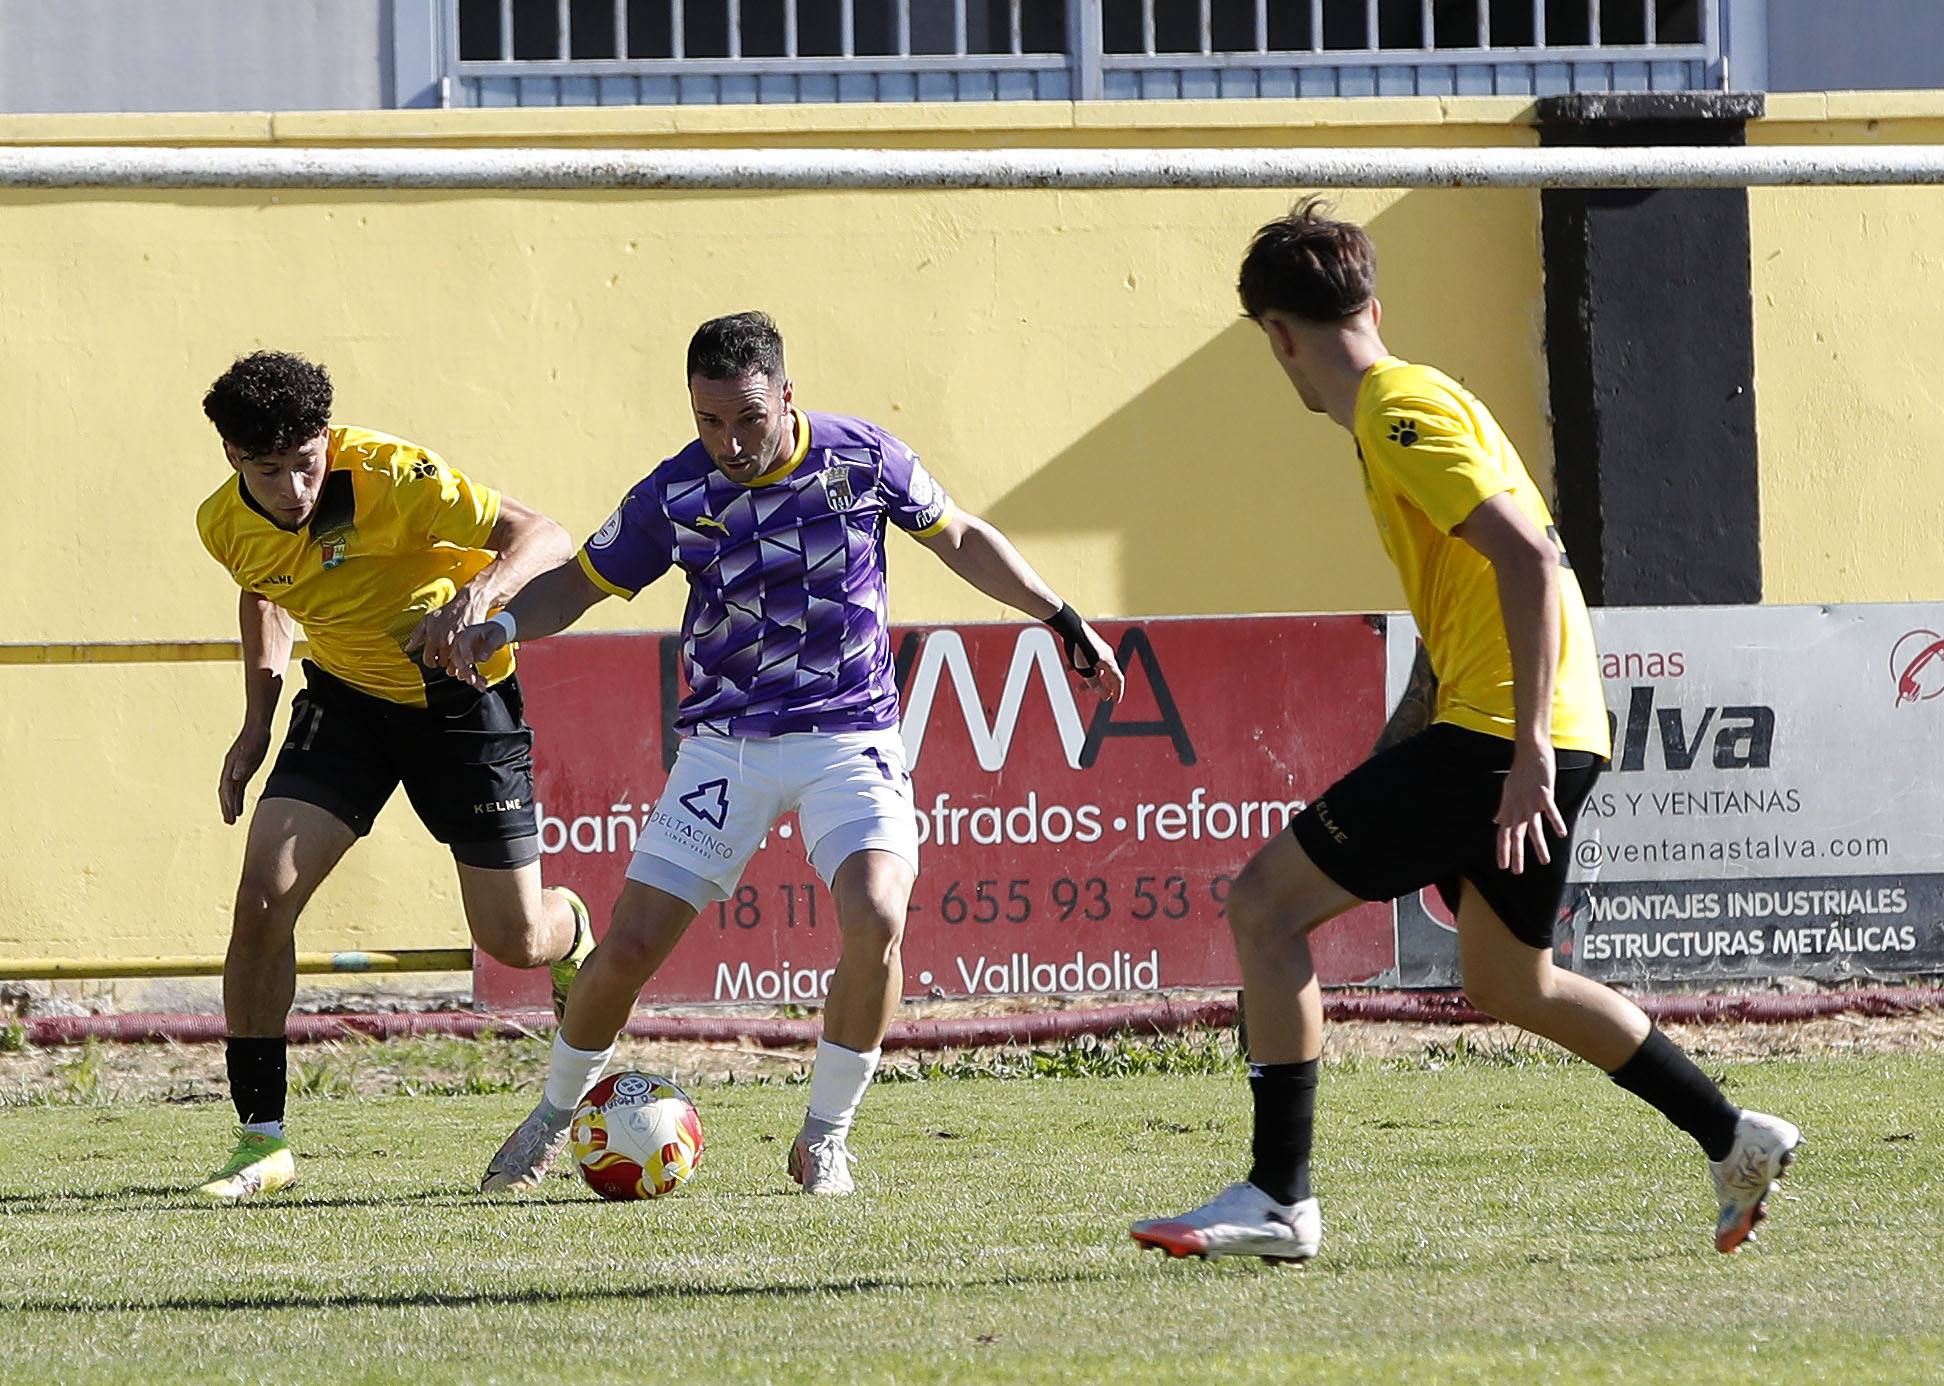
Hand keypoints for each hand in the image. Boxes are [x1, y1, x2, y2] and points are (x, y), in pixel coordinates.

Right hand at [218, 723, 272, 825]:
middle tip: (229, 822)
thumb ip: (244, 762)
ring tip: (231, 821)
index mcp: (231, 765)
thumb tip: (235, 778)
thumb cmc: (256, 736)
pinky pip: (237, 788)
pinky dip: (237, 799)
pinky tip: (239, 809)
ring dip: (230, 806)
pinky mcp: (243, 770)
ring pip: (230, 792)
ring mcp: (236, 770)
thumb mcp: (253, 748)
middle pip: (226, 791)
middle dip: (226, 807)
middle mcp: (231, 769)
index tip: (231, 814)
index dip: (229, 801)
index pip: (228, 787)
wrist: (257, 726)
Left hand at [405, 582, 493, 676]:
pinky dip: (464, 660)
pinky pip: (466, 660)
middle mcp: (445, 643)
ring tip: (454, 655)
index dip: (430, 661)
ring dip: (453, 662)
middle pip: (442, 663)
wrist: (468, 604)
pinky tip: (463, 654)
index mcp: (433, 638)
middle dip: (442, 660)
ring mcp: (459, 645)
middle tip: (445, 653)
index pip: (428, 661)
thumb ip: (416, 635)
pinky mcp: (471, 645)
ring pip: (454, 664)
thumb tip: (408, 648)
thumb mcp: (428, 619)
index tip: (434, 659)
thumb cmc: (447, 611)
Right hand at [446, 621, 511, 690]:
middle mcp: (462, 643)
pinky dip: (473, 678)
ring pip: (460, 666)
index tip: (469, 662)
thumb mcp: (497, 636)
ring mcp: (463, 652)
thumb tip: (482, 658)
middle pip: (458, 657)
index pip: (463, 641)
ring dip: (469, 677)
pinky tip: (481, 684)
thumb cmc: (497, 632)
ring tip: (480, 686)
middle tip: (473, 681)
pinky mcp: (466, 660)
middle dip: (464, 671)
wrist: (497, 632)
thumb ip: (490, 646)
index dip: (465, 652)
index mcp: (469, 633)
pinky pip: (466, 670)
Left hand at [1073, 622, 1123, 701]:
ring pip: (1096, 668)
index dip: (1118, 691)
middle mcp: (1107, 655)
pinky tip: (1070, 669)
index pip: (1118, 679)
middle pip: (1108, 675)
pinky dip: (1081, 667)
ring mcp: (1098, 649)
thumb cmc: (1078, 647)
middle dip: (1104, 687)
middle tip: (1102, 697)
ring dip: (1089, 679)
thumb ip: (1092, 681)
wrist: (1069, 626)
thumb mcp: (1084, 669)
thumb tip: (1100, 692)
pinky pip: (1088, 660)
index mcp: (1109, 661)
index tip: (1115, 700)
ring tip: (1079, 688)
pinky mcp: (1090, 644)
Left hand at [1494, 740, 1567, 874]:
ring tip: (1545, 861)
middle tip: (1517, 872)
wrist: (1530, 753)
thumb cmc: (1520, 773)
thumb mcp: (1508, 793)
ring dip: (1539, 846)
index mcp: (1510, 809)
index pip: (1503, 834)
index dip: (1502, 850)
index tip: (1503, 866)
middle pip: (1516, 835)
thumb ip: (1504, 809)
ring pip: (1534, 828)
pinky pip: (1550, 811)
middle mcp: (1519, 808)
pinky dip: (1556, 822)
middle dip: (1516, 855)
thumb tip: (1496, 821)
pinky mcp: (1544, 794)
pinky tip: (1561, 834)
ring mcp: (1531, 802)